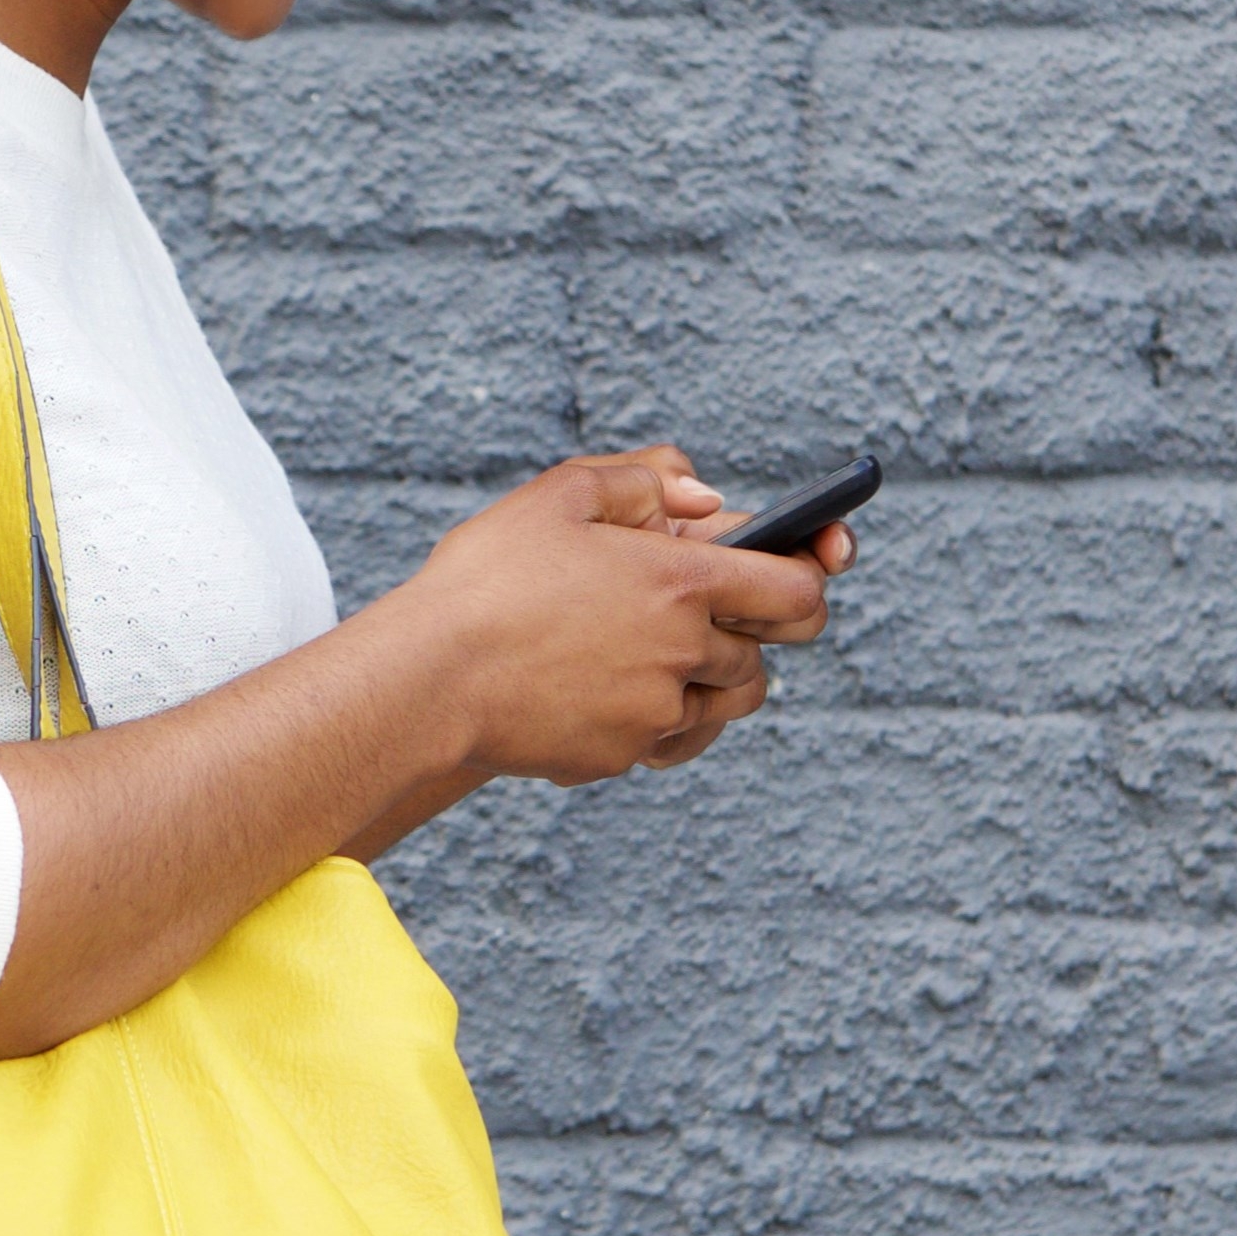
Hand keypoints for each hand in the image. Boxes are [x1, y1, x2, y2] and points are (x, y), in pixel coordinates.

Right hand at [381, 444, 839, 788]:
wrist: (427, 679)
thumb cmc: (486, 580)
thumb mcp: (559, 494)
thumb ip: (644, 480)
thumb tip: (707, 497)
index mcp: (680, 581)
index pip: (798, 591)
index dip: (809, 580)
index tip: (798, 576)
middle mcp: (681, 651)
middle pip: (759, 657)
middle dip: (741, 637)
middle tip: (697, 617)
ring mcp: (655, 712)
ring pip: (723, 706)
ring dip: (705, 683)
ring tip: (649, 657)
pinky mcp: (622, 755)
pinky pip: (669, 744)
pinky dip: (659, 723)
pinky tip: (615, 696)